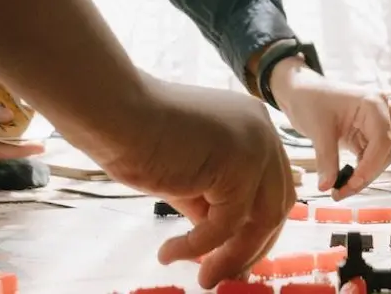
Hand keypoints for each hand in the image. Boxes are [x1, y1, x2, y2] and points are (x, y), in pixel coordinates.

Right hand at [83, 76, 295, 287]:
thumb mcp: (187, 175)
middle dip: (251, 246)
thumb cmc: (138, 137)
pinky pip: (226, 223)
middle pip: (276, 204)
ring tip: (204, 278)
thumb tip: (222, 244)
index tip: (234, 256)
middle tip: (222, 274)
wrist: (114, 113)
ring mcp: (256, 146)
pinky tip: (169, 252)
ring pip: (260, 219)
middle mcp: (263, 132)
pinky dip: (198, 245)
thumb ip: (210, 200)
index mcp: (253, 127)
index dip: (256, 227)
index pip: (272, 187)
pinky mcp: (239, 165)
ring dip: (232, 256)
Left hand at [269, 58, 390, 199]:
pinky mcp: (367, 135)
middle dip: (364, 176)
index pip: (382, 141)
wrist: (300, 91)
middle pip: (382, 153)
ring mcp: (376, 125)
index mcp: (374, 104)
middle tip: (340, 193)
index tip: (351, 184)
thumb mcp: (318, 129)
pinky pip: (369, 158)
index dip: (369, 166)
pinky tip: (342, 183)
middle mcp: (382, 114)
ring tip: (338, 191)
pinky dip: (358, 172)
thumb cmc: (309, 100)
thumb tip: (327, 187)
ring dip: (362, 177)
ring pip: (377, 159)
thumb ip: (326, 159)